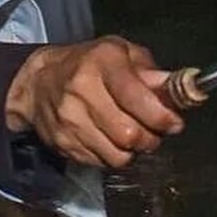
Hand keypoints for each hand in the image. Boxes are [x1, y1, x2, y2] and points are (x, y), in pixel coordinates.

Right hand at [5, 36, 183, 168]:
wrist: (37, 81)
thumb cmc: (87, 64)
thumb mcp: (120, 53)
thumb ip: (150, 71)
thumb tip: (179, 89)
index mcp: (101, 62)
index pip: (138, 98)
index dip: (162, 117)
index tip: (173, 122)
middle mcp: (82, 89)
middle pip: (131, 134)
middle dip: (150, 138)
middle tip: (151, 130)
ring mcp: (70, 119)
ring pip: (118, 155)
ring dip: (131, 150)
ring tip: (129, 134)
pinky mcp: (63, 142)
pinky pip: (101, 163)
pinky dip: (111, 155)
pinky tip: (108, 138)